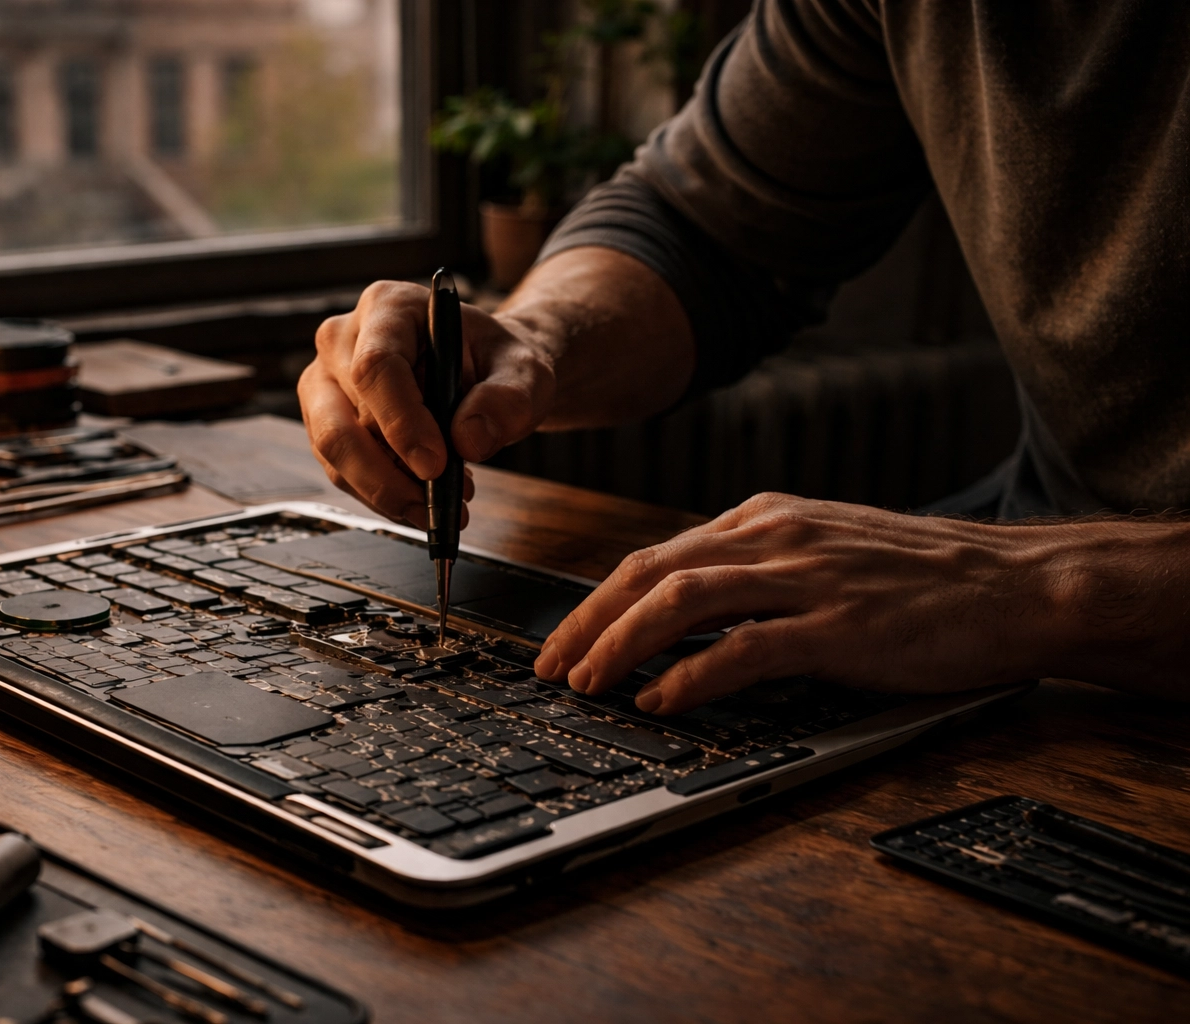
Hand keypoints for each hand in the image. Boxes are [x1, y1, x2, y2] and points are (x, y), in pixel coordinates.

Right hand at [298, 280, 554, 527]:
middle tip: (434, 506)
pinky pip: (341, 471)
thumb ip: (507, 400)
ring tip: (442, 504)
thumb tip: (468, 440)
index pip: (376, 367)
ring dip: (386, 491)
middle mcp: (343, 340)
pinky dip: (382, 494)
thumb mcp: (525, 372)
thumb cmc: (497, 362)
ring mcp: (327, 383)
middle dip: (386, 475)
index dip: (401, 422)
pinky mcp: (326, 422)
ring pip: (334, 453)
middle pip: (340, 419)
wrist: (484, 372)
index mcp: (388, 307)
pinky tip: (424, 497)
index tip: (435, 465)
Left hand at [533, 493, 1069, 714]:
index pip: (656, 557)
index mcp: (765, 519)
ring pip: (682, 601)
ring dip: (623, 645)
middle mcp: (775, 538)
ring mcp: (806, 578)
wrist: (1016, 583)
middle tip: (550, 668)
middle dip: (588, 623)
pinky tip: (663, 700)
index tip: (564, 640)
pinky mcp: (839, 626)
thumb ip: (756, 572)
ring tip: (589, 684)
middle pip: (651, 573)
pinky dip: (693, 674)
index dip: (599, 602)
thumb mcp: (824, 552)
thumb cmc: (923, 578)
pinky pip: (745, 648)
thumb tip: (685, 615)